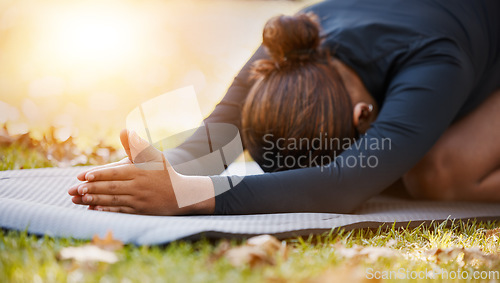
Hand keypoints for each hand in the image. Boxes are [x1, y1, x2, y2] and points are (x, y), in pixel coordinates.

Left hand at [68, 129, 214, 214]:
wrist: (181, 195)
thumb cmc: (164, 172)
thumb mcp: (154, 156)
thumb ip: (136, 145)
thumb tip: (125, 130)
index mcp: (139, 171)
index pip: (115, 173)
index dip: (99, 174)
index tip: (83, 176)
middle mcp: (138, 186)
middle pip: (111, 188)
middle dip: (92, 188)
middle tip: (74, 189)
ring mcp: (139, 201)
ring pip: (113, 201)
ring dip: (95, 200)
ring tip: (79, 199)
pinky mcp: (140, 212)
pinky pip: (120, 211)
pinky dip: (106, 211)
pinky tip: (94, 209)